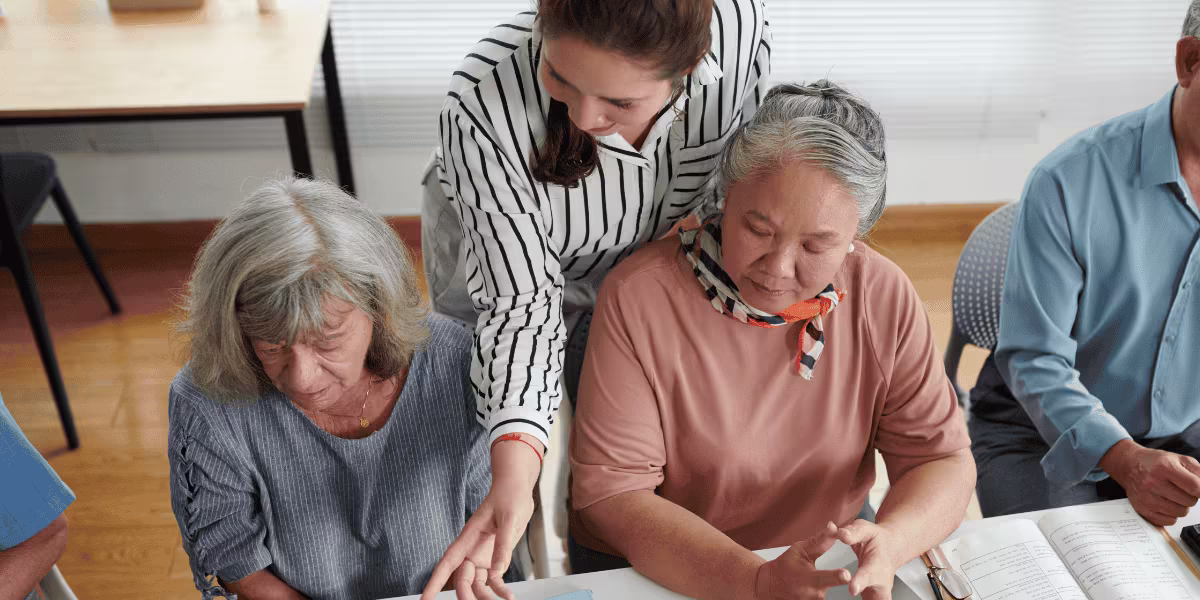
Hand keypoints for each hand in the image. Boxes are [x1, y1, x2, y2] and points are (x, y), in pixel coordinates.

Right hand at [420, 435, 542, 599]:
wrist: (516, 489)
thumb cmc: (508, 497)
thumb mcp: (509, 520)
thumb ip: (503, 546)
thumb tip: (497, 572)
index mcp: (468, 538)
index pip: (447, 563)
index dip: (434, 582)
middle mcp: (471, 550)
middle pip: (462, 579)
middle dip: (467, 596)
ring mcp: (481, 555)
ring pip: (476, 583)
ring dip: (484, 596)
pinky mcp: (493, 558)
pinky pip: (492, 579)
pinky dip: (498, 589)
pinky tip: (507, 595)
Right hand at [754, 522, 851, 599]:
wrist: (768, 586)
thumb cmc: (785, 566)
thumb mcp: (799, 550)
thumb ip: (820, 542)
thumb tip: (834, 527)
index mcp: (808, 578)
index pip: (826, 577)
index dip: (837, 577)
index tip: (847, 575)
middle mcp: (812, 594)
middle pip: (831, 587)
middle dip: (831, 579)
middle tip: (816, 575)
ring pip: (826, 594)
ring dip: (821, 587)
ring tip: (805, 583)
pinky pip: (821, 599)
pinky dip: (816, 592)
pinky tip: (806, 588)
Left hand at [837, 520, 901, 599]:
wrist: (891, 547)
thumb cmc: (877, 539)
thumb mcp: (865, 529)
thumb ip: (853, 532)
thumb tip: (840, 534)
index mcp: (877, 564)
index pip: (868, 573)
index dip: (860, 581)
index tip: (852, 588)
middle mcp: (881, 581)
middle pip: (879, 598)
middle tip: (856, 595)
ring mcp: (880, 592)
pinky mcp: (876, 598)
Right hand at [1101, 439, 1199, 525]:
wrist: (1129, 466)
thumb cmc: (1155, 463)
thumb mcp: (1179, 459)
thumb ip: (1199, 472)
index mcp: (1164, 467)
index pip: (1195, 487)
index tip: (1198, 490)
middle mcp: (1153, 483)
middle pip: (1190, 501)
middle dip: (1190, 496)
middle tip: (1181, 488)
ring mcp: (1147, 498)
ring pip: (1181, 512)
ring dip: (1181, 505)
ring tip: (1172, 495)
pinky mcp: (1143, 509)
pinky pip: (1170, 521)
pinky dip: (1171, 514)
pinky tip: (1165, 503)